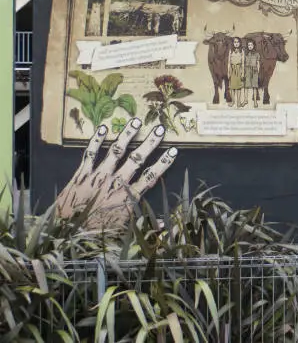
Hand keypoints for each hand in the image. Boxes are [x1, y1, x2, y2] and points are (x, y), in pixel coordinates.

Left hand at [56, 118, 177, 229]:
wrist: (65, 234)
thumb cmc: (97, 234)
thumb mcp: (124, 233)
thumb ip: (145, 226)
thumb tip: (164, 226)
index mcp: (128, 197)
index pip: (150, 176)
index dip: (163, 163)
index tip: (173, 151)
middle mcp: (116, 182)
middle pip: (136, 159)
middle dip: (149, 143)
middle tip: (159, 128)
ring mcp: (98, 176)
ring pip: (116, 151)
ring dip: (127, 135)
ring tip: (136, 121)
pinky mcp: (82, 174)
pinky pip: (90, 154)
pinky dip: (96, 140)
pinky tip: (103, 128)